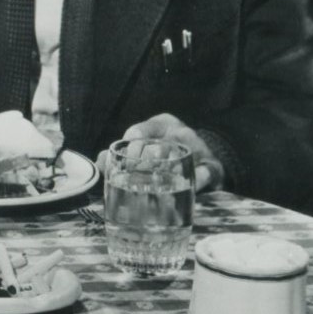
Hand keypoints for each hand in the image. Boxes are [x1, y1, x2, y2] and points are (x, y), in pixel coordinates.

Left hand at [97, 113, 222, 191]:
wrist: (205, 155)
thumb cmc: (166, 150)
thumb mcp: (148, 144)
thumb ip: (123, 153)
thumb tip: (100, 162)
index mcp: (160, 125)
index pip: (139, 132)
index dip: (128, 149)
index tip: (122, 164)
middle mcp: (179, 133)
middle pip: (158, 146)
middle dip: (143, 164)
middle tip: (133, 180)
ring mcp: (197, 148)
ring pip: (180, 157)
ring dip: (165, 173)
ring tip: (153, 187)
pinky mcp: (212, 166)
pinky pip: (206, 172)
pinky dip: (197, 181)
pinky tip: (190, 189)